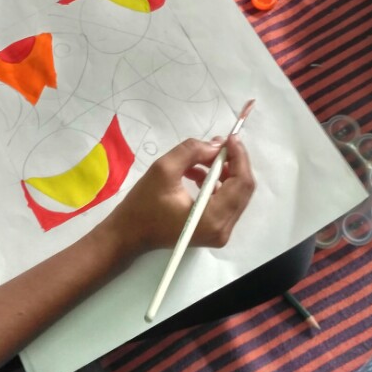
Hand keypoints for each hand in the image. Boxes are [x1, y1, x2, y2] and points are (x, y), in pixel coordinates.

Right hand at [100, 136, 255, 257]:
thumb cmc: (143, 205)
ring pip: (234, 193)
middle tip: (217, 144)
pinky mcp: (213, 230)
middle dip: (233, 163)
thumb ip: (193, 151)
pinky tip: (195, 173)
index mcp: (213, 218)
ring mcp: (219, 232)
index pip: (241, 184)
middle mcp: (222, 229)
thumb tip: (217, 145)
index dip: (239, 157)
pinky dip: (215, 183)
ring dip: (222, 171)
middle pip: (242, 189)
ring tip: (200, 157)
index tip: (230, 137)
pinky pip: (224, 201)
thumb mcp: (164, 169)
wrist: (129, 234)